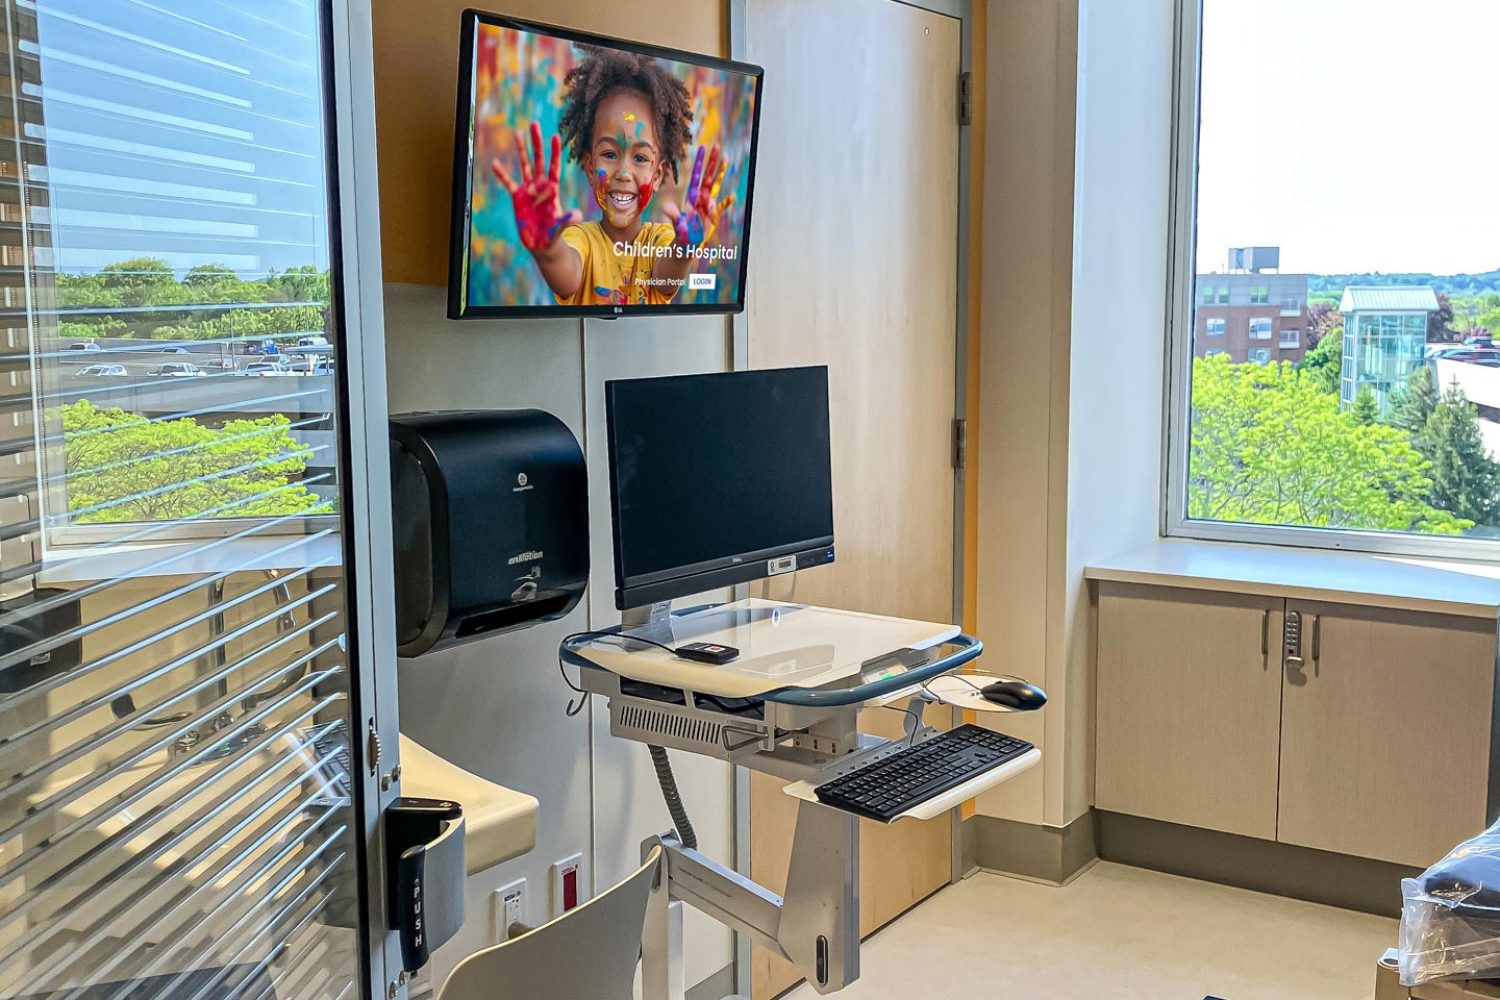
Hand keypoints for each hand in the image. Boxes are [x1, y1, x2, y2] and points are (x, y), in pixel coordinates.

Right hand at [492, 121, 580, 250]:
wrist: (542, 243)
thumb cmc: (553, 235)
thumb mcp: (560, 227)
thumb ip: (567, 219)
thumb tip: (578, 215)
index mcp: (553, 190)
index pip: (554, 167)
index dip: (554, 152)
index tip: (555, 136)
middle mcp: (541, 186)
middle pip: (539, 159)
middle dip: (537, 142)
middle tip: (535, 124)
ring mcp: (529, 190)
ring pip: (524, 165)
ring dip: (521, 149)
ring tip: (517, 132)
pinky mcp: (518, 197)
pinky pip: (509, 183)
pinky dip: (502, 174)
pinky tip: (495, 163)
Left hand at [663, 144, 734, 247]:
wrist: (687, 244)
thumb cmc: (681, 235)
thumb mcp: (678, 225)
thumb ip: (674, 215)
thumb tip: (666, 207)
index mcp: (691, 197)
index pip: (696, 175)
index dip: (699, 162)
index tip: (702, 148)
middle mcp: (700, 197)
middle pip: (708, 175)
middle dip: (712, 161)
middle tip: (718, 146)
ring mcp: (708, 205)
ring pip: (716, 185)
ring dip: (721, 173)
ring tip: (726, 159)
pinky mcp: (714, 215)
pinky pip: (721, 206)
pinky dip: (726, 202)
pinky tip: (731, 196)